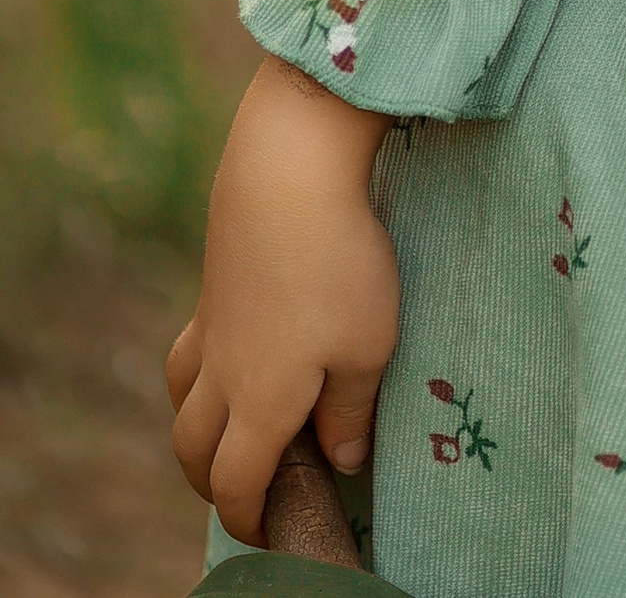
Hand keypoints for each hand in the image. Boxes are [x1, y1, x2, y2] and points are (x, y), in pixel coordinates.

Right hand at [168, 53, 397, 544]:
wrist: (289, 172)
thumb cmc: (340, 264)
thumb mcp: (367, 347)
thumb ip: (351, 413)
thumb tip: (340, 462)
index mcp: (259, 404)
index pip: (237, 483)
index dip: (249, 517)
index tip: (269, 531)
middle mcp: (221, 374)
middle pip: (194, 450)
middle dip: (213, 482)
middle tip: (246, 489)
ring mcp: (211, 326)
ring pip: (180, 399)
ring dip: (196, 429)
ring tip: (227, 431)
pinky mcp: (214, 284)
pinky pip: (189, 348)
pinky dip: (196, 372)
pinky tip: (231, 352)